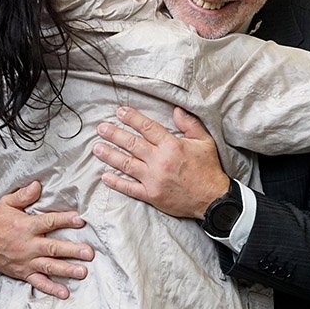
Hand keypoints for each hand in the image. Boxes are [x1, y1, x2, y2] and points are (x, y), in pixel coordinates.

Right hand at [0, 181, 93, 299]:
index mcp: (25, 226)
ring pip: (49, 266)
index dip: (64, 220)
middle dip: (71, 250)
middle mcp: (28, 245)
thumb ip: (23, 195)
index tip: (80, 220)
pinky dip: (51, 288)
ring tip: (82, 272)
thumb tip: (37, 185)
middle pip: (52, 248)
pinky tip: (64, 292)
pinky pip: (38, 282)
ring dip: (66, 270)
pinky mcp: (24, 273)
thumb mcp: (6, 204)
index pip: (48, 222)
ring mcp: (26, 261)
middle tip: (88, 252)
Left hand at [94, 106, 229, 219]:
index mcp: (172, 146)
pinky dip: (116, 182)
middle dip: (114, 134)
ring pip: (126, 164)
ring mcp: (153, 179)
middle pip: (132, 144)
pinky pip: (129, 188)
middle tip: (101, 128)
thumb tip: (176, 109)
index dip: (132, 118)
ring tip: (96, 147)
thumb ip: (189, 124)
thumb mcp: (204, 142)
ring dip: (110, 155)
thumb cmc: (208, 169)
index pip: (147, 128)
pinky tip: (105, 176)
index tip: (120, 112)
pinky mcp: (151, 195)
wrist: (213, 199)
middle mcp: (160, 161)